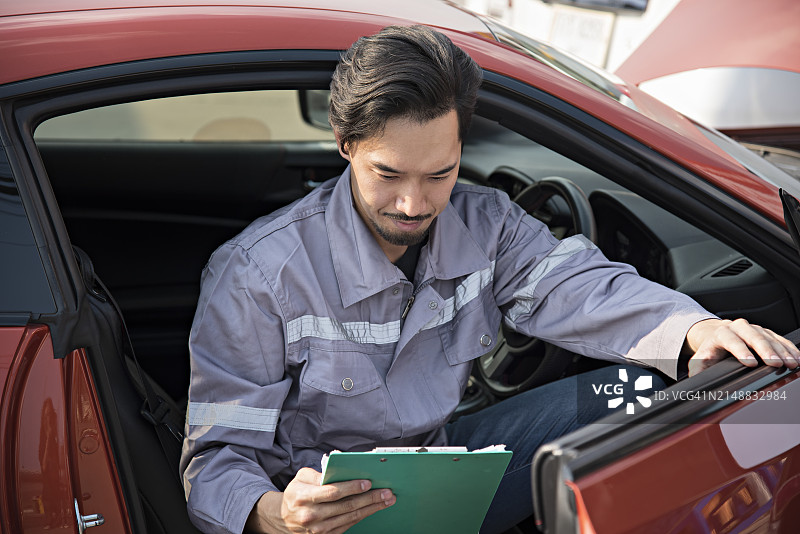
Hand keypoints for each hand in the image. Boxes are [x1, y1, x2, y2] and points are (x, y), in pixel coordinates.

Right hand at [245, 467, 394, 533]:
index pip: (332, 492)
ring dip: (371, 509)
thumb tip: (338, 470)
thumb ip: (318, 474)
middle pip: (346, 506)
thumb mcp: (300, 478)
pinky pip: (348, 526)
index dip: (351, 488)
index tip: (367, 482)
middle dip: (369, 498)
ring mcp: (319, 529)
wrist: (284, 518)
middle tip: (387, 492)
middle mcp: (312, 515)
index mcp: (304, 497)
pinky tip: (373, 509)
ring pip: (350, 517)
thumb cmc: (296, 493)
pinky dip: (362, 516)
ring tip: (386, 500)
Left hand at [685, 318, 799, 376]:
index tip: (750, 363)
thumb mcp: (699, 361)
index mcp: (720, 334)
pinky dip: (789, 348)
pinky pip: (779, 338)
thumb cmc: (709, 352)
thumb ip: (697, 373)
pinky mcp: (765, 332)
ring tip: (791, 363)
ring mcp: (753, 328)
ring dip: (781, 350)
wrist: (715, 335)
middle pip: (753, 335)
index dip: (740, 350)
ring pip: (769, 336)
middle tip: (776, 363)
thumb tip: (696, 387)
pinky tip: (797, 358)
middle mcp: (738, 327)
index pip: (730, 340)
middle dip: (765, 349)